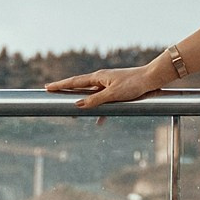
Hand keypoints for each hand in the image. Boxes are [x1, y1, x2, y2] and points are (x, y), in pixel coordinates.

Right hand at [44, 63, 168, 110]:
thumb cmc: (133, 84)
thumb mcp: (113, 94)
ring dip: (83, 104)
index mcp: (98, 77)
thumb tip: (77, 105)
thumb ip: (95, 100)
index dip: (60, 85)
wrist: (152, 78)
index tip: (47, 87)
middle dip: (67, 93)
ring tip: (73, 114)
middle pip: (80, 87)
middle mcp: (101, 79)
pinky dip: (100, 110)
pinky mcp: (117, 90)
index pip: (74, 82)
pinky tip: (99, 121)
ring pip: (91, 96)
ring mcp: (109, 84)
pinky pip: (103, 100)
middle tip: (52, 94)